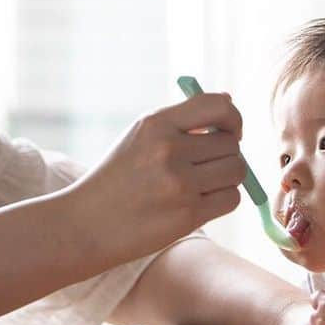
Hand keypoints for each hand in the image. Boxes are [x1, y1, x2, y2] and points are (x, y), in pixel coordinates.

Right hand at [70, 93, 245, 258]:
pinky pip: (231, 198)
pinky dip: (222, 199)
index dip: (233, 118)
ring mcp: (179, 183)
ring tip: (200, 184)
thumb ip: (182, 119)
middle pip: (231, 143)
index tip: (228, 131)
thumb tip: (229, 101)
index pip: (218, 105)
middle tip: (204, 166)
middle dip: (225, 154)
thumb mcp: (140, 136)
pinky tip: (199, 202)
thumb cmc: (118, 177)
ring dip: (226, 178)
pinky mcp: (188, 214)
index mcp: (155, 124)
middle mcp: (168, 149)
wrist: (88, 223)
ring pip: (237, 170)